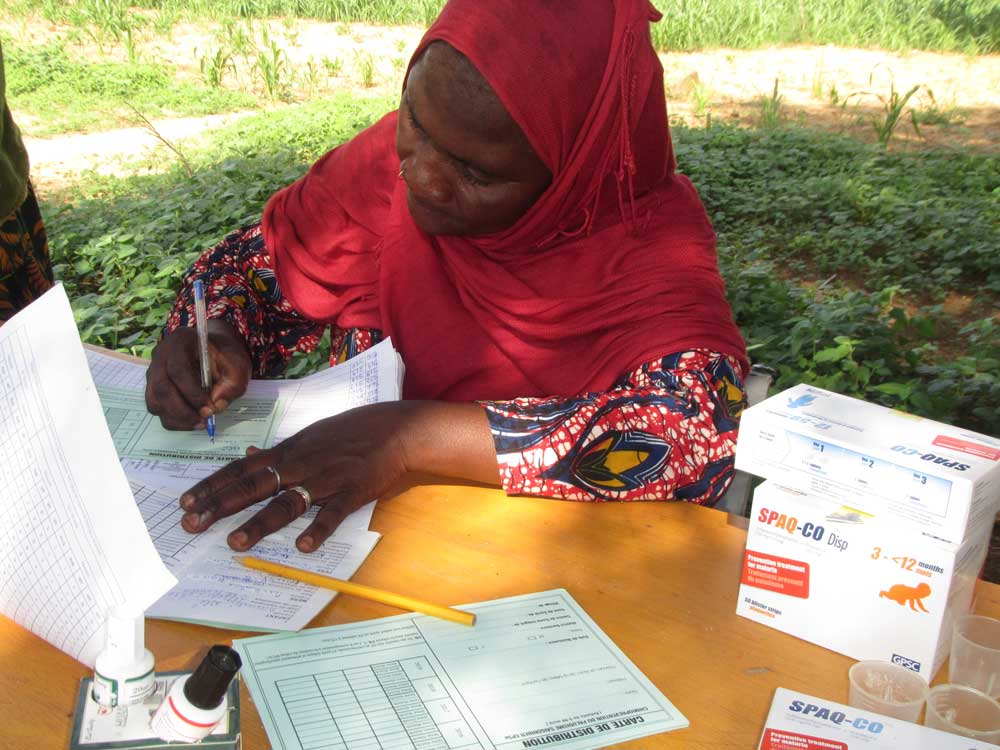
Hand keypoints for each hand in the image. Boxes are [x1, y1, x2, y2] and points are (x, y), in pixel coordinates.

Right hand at [145, 320, 250, 429]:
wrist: (216, 351)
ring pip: (155, 400)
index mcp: (181, 341)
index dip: (192, 393)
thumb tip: (216, 406)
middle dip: (183, 410)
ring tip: (200, 422)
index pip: (178, 370)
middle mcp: (161, 355)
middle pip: (161, 387)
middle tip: (204, 420)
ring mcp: (154, 371)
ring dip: (177, 417)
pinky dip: (172, 419)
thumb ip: (231, 385)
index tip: (209, 408)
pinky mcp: (153, 386)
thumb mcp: (238, 366)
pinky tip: (191, 421)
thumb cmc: (225, 356)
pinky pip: (156, 407)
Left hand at [178, 401, 498, 551]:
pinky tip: (304, 547)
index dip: (212, 485)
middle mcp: (301, 463)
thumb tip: (248, 455)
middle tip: (190, 524)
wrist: (397, 429)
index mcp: (289, 451)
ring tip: (235, 542)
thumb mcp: (311, 435)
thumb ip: (280, 451)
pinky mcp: (353, 491)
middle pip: (253, 486)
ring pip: (286, 502)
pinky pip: (333, 512)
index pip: (241, 469)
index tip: (185, 501)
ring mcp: (326, 478)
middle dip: (219, 505)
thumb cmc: (353, 432)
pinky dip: (319, 529)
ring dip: (259, 522)